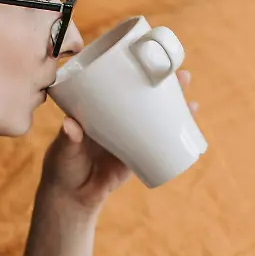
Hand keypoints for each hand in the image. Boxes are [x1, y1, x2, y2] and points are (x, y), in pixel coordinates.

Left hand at [37, 70, 194, 214]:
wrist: (72, 196)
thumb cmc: (63, 165)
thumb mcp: (64, 148)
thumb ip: (68, 138)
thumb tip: (71, 125)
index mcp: (101, 110)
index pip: (122, 84)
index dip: (139, 71)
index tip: (153, 59)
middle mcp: (119, 119)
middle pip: (146, 97)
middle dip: (167, 87)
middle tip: (183, 77)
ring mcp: (131, 137)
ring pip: (157, 118)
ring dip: (176, 110)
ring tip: (192, 103)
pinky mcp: (138, 157)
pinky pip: (159, 144)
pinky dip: (175, 137)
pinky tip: (189, 131)